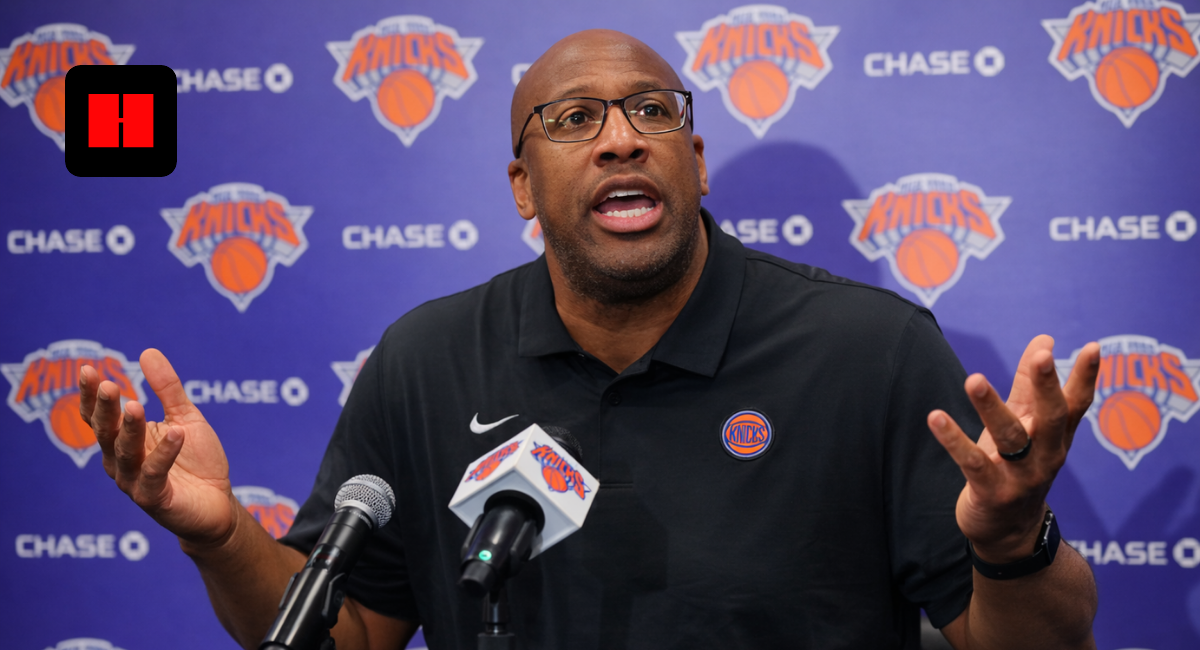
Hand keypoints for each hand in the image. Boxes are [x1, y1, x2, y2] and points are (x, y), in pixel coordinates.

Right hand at [81, 348, 237, 547]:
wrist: (219, 502)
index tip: (87, 369)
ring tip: (135, 404)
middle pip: (106, 433)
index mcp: (124, 441)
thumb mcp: (184, 417)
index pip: (99, 416)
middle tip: (107, 385)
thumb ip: (167, 388)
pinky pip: (155, 474)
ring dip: (130, 429)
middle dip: (105, 409)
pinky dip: (165, 453)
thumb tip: (147, 352)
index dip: (91, 395)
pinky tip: (176, 434)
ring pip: (126, 453)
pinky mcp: (155, 499)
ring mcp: (135, 482)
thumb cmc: (196, 460)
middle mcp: (121, 462)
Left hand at [928, 335, 1099, 562]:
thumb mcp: (1027, 425)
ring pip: (1009, 438)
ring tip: (975, 379)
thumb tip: (1045, 339)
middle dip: (1047, 387)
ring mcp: (1021, 477)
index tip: (1095, 347)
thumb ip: (1031, 384)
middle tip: (1042, 356)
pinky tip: (936, 417)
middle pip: (1051, 418)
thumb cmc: (1016, 467)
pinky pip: (972, 463)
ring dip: (991, 408)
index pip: (1076, 404)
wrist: (1008, 534)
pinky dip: (954, 440)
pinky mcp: (992, 492)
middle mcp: (1046, 456)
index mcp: (1056, 437)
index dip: (1086, 377)